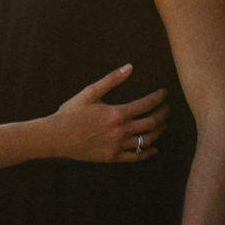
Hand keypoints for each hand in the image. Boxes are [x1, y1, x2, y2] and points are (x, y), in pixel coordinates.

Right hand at [49, 65, 167, 162]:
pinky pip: (136, 156)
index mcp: (117, 113)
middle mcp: (121, 131)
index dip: (158, 98)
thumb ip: (111, 80)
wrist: (57, 136)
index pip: (146, 105)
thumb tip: (129, 67)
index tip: (164, 93)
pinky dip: (148, 152)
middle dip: (163, 114)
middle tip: (168, 108)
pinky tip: (154, 148)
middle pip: (152, 123)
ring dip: (159, 131)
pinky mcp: (113, 157)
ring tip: (163, 124)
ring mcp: (118, 146)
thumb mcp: (90, 92)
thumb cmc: (71, 112)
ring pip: (147, 140)